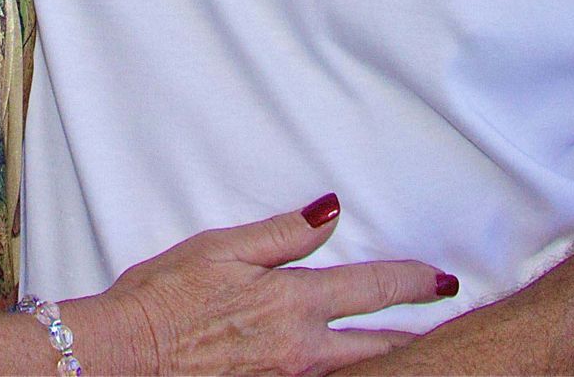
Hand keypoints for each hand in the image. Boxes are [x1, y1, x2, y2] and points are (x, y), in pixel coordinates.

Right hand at [74, 196, 452, 375]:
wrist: (127, 353)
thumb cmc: (166, 296)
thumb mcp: (222, 247)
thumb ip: (282, 234)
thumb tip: (329, 213)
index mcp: (292, 303)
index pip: (372, 289)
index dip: (413, 282)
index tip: (441, 279)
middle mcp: (301, 349)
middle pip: (381, 347)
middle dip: (418, 334)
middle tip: (446, 320)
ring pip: (357, 372)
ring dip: (388, 358)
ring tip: (412, 346)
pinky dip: (348, 374)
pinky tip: (353, 367)